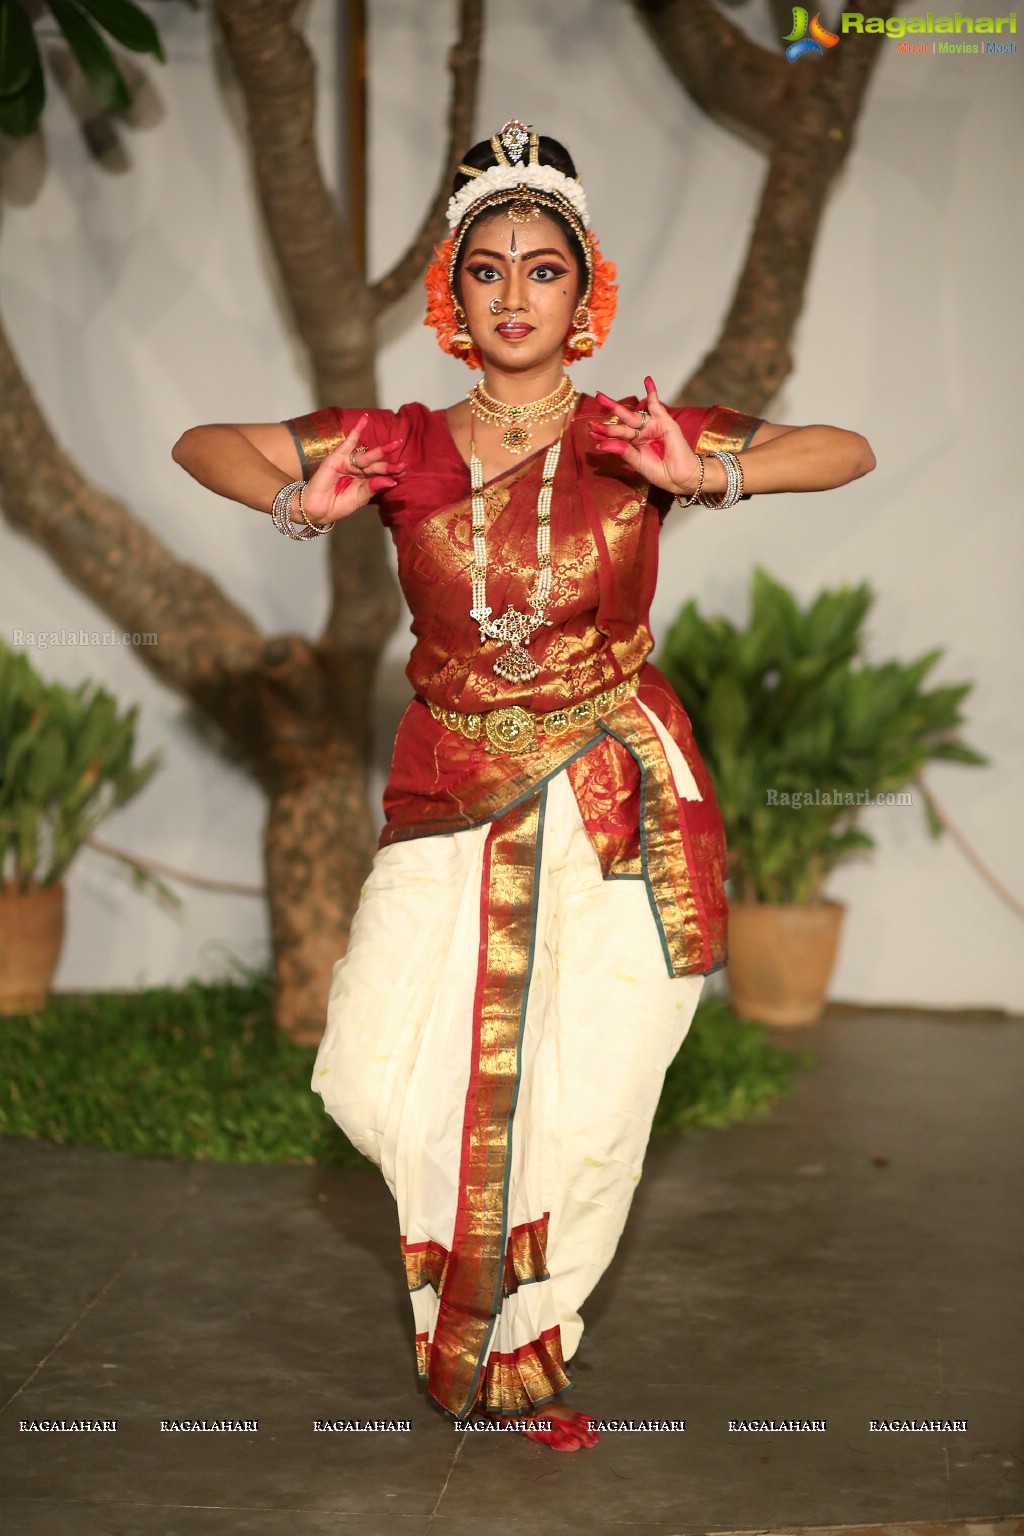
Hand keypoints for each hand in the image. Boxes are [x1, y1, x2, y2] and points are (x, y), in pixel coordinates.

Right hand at [300, 414, 406, 525]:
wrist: (318, 509)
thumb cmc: (337, 505)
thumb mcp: (360, 498)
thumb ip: (373, 488)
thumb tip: (391, 481)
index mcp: (363, 481)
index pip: (380, 475)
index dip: (391, 473)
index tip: (403, 473)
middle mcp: (357, 470)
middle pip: (376, 465)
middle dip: (390, 465)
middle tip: (404, 465)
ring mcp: (348, 462)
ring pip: (368, 456)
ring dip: (382, 450)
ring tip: (396, 444)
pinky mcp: (338, 457)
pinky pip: (349, 441)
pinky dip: (357, 429)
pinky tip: (364, 419)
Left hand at [587, 377, 701, 495]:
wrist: (681, 477)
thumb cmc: (662, 473)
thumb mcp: (637, 462)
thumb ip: (622, 451)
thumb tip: (601, 444)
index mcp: (636, 445)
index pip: (616, 437)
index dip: (603, 434)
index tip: (590, 432)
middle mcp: (642, 434)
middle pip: (620, 425)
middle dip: (605, 424)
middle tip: (589, 421)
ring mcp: (652, 426)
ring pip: (631, 415)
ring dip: (615, 407)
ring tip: (600, 397)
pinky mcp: (664, 422)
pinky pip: (656, 404)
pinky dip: (652, 391)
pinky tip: (647, 379)